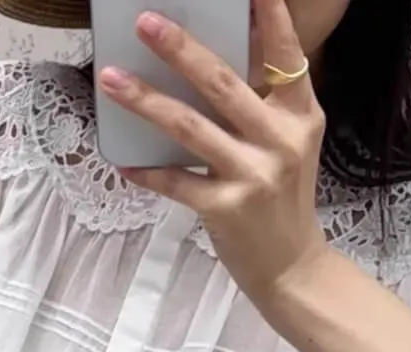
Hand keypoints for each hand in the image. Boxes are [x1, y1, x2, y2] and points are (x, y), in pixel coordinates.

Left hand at [99, 0, 329, 307]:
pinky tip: (122, 162)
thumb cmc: (282, 199)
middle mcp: (280, 140)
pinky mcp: (227, 209)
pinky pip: (176, 181)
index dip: (271, 16)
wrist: (292, 267)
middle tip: (145, 22)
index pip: (286, 55)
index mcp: (300, 115)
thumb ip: (263, 105)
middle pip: (223, 84)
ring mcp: (253, 175)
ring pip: (190, 127)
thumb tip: (206, 63)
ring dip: (146, 101)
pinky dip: (147, 172)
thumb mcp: (288, 144)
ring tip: (111, 79)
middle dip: (180, 50)